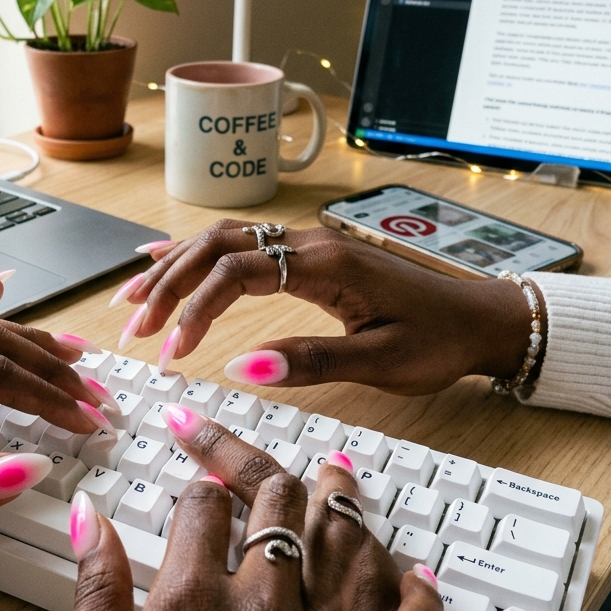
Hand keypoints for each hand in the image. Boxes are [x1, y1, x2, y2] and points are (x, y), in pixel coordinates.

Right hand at [56, 412, 443, 610]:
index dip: (198, 482)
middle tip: (266, 462)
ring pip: (349, 549)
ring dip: (345, 504)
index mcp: (191, 602)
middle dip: (268, 473)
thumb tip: (91, 515)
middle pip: (281, 506)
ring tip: (342, 474)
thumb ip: (96, 586)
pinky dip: (417, 596)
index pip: (204, 505)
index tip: (196, 483)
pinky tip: (417, 573)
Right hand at [113, 221, 544, 394]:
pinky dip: (198, 253)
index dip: (196, 308)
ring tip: (132, 297)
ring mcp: (307, 245)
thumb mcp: (381, 361)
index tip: (174, 351)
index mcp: (326, 264)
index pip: (238, 271)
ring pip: (223, 242)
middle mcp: (309, 244)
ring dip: (175, 269)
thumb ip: (312, 361)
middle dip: (169, 286)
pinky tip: (166, 258)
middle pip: (218, 247)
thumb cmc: (437, 340)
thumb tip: (242, 368)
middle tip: (133, 326)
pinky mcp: (308, 257)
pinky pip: (242, 244)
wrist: (478, 319)